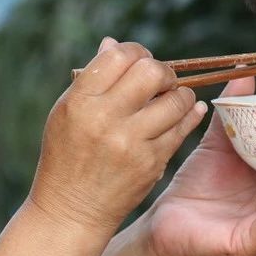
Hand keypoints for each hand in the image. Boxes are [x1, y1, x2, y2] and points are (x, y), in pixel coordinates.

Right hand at [28, 38, 206, 232]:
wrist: (71, 211)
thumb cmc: (66, 157)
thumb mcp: (65, 113)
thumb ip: (92, 79)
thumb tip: (113, 44)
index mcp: (80, 102)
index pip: (119, 57)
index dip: (136, 52)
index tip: (140, 61)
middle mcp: (105, 120)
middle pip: (151, 72)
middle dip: (162, 70)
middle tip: (160, 80)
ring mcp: (131, 143)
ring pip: (175, 99)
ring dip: (179, 93)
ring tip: (172, 98)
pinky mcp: (151, 163)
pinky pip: (182, 129)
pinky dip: (189, 115)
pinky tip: (189, 111)